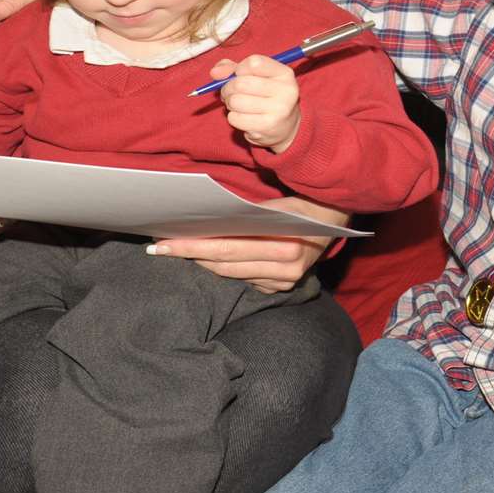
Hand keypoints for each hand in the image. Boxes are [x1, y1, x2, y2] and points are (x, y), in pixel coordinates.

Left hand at [145, 197, 341, 292]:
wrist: (333, 220)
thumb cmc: (299, 204)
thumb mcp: (275, 205)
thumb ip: (244, 216)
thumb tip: (202, 219)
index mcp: (285, 243)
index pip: (226, 247)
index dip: (192, 245)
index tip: (163, 243)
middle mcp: (286, 267)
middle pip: (224, 264)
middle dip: (190, 255)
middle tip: (160, 248)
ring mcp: (285, 281)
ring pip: (231, 275)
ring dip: (202, 263)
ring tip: (177, 251)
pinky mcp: (282, 288)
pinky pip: (244, 281)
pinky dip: (224, 270)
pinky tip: (205, 261)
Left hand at [209, 55, 301, 152]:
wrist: (284, 126)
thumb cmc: (265, 95)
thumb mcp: (254, 76)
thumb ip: (232, 68)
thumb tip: (215, 73)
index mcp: (284, 73)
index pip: (253, 63)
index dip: (239, 69)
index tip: (240, 75)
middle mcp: (286, 90)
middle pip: (240, 83)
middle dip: (228, 88)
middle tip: (231, 93)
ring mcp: (279, 109)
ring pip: (235, 101)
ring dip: (230, 103)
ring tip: (238, 105)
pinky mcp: (267, 126)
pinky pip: (235, 118)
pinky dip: (233, 117)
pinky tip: (244, 117)